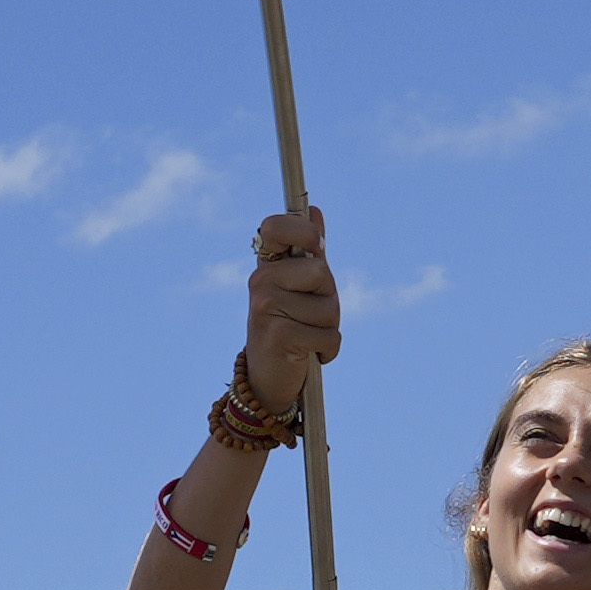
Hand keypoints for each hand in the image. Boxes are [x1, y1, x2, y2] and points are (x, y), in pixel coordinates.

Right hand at [230, 206, 338, 425]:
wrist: (267, 379)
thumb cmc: (290, 327)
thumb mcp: (300, 287)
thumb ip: (308, 251)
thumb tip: (314, 210)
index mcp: (266, 266)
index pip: (275, 226)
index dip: (302, 231)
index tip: (316, 248)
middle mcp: (260, 282)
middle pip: (321, 272)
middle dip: (330, 298)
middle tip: (311, 315)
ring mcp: (265, 307)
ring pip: (329, 307)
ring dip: (330, 327)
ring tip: (308, 336)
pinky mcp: (277, 334)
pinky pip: (328, 334)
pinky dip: (329, 349)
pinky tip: (309, 354)